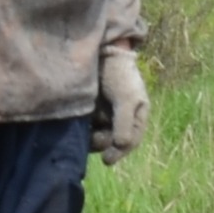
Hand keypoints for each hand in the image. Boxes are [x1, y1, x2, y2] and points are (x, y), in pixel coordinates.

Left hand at [92, 42, 149, 159]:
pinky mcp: (87, 111)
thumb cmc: (119, 74)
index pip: (130, 142)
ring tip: (84, 131)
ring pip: (98, 136)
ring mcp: (103, 115)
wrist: (101, 52)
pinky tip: (77, 126)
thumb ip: (124, 123)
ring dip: (91, 138)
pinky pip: (86, 127)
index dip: (119, 152)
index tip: (107, 160)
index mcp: (136, 116)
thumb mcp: (126, 98)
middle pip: (112, 142)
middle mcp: (120, 119)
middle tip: (93, 139)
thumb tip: (120, 146)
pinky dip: (82, 130)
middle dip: (103, 144)